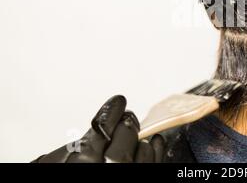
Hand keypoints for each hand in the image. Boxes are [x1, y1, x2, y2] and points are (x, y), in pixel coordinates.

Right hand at [34, 96, 165, 162]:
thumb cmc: (70, 174)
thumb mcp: (57, 164)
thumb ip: (76, 149)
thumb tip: (95, 131)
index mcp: (85, 163)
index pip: (102, 127)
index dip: (112, 112)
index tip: (118, 103)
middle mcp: (111, 169)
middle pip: (125, 134)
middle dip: (126, 123)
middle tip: (127, 117)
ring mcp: (130, 177)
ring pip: (144, 148)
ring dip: (140, 138)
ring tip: (135, 134)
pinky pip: (155, 164)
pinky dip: (156, 150)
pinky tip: (155, 142)